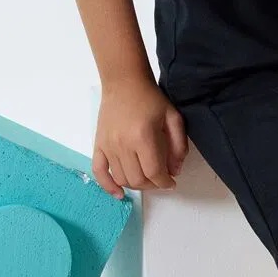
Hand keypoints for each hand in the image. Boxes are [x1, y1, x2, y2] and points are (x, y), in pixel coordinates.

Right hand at [92, 76, 187, 199]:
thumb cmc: (151, 98)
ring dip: (136, 185)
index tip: (171, 182)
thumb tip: (175, 171)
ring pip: (122, 178)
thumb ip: (179, 146)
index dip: (165, 182)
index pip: (154, 172)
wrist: (124, 83)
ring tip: (146, 179)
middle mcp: (123, 145)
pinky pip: (99, 171)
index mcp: (144, 137)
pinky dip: (108, 186)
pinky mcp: (98, 145)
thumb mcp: (173, 118)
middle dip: (153, 185)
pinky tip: (118, 194)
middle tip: (160, 179)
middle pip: (138, 179)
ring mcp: (108, 146)